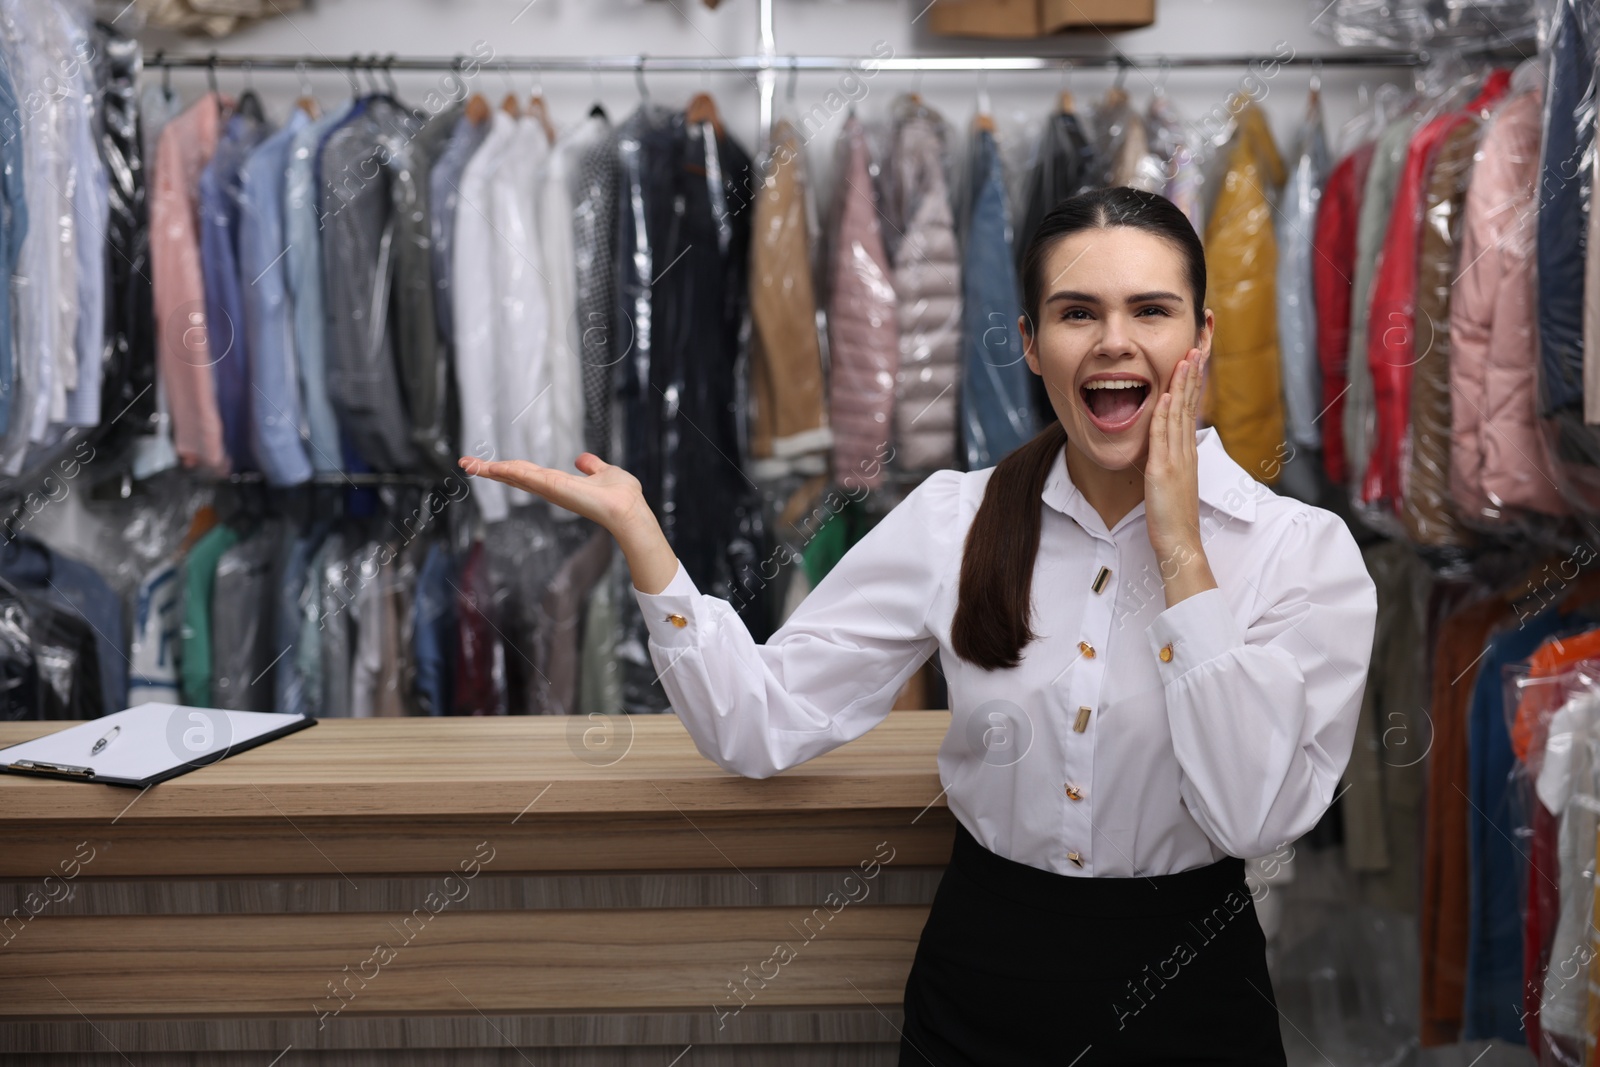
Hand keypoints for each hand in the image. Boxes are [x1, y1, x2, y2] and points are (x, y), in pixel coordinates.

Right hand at [459, 452, 648, 529]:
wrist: (629, 511)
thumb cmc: (622, 496)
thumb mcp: (606, 473)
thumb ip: (593, 467)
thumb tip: (583, 459)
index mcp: (559, 484)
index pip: (527, 474)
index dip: (507, 469)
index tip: (487, 465)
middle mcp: (550, 488)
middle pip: (514, 476)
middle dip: (489, 470)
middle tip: (465, 463)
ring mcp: (550, 489)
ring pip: (514, 475)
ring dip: (490, 469)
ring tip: (467, 463)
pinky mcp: (554, 487)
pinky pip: (526, 476)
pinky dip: (508, 470)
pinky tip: (491, 467)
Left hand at [1144, 349, 1216, 606]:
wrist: (1180, 544)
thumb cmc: (1174, 518)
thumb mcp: (1173, 484)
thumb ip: (1171, 463)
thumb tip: (1167, 449)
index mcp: (1187, 454)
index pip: (1190, 412)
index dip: (1191, 386)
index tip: (1193, 362)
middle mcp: (1185, 453)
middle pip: (1190, 407)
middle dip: (1192, 377)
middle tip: (1197, 348)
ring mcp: (1176, 461)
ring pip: (1180, 416)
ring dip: (1182, 387)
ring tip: (1185, 359)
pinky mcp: (1163, 472)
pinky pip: (1165, 438)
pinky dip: (1166, 415)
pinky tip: (1166, 396)